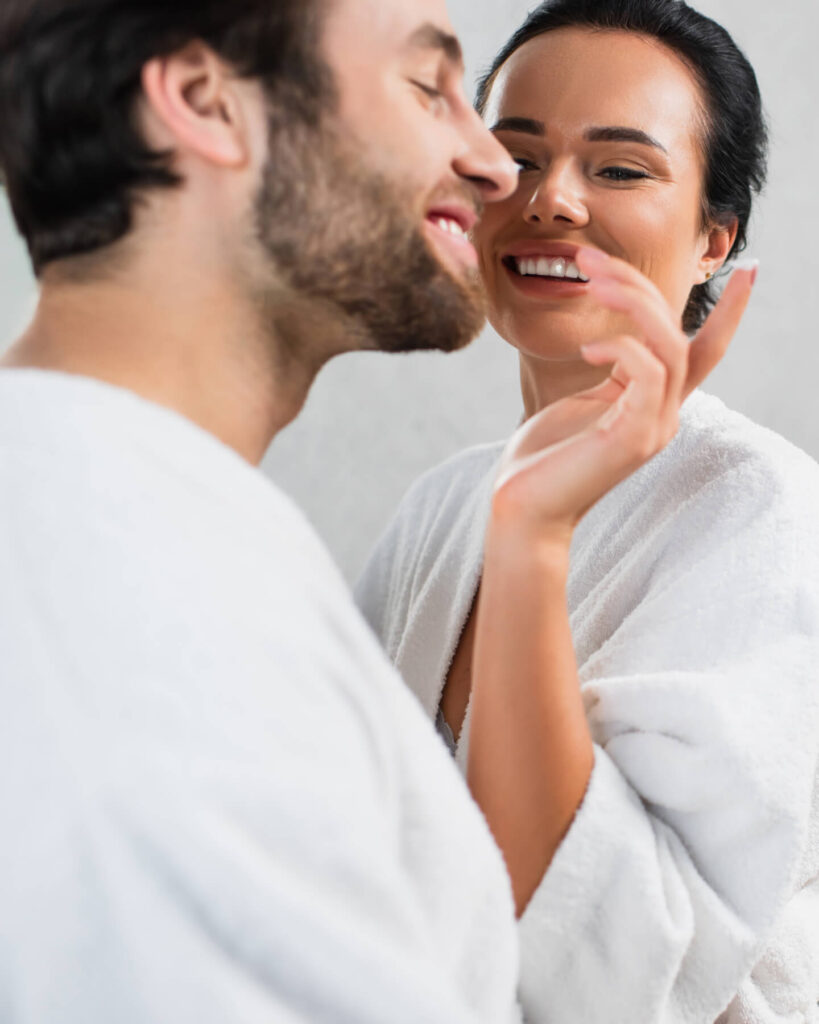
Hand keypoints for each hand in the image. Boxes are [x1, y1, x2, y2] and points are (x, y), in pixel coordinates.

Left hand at [491, 251, 756, 545]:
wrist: (521, 507)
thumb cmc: (542, 458)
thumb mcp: (581, 404)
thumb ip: (609, 376)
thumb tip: (609, 342)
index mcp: (653, 405)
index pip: (704, 353)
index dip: (729, 312)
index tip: (748, 268)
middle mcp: (663, 416)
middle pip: (677, 335)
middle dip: (638, 287)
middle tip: (591, 261)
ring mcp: (653, 428)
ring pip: (670, 347)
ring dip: (631, 304)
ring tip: (589, 282)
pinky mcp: (633, 437)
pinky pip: (648, 372)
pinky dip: (621, 348)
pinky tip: (587, 352)